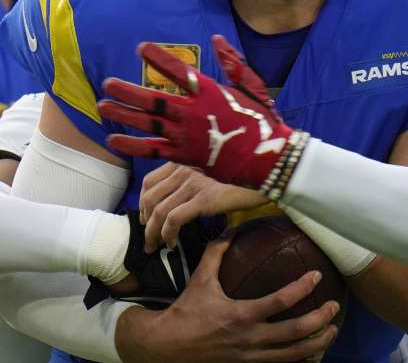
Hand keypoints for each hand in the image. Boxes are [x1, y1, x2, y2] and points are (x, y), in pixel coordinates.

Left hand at [99, 35, 302, 191]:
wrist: (267, 158)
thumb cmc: (261, 120)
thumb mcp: (250, 87)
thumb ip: (231, 63)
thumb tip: (216, 39)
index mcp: (209, 92)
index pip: (178, 70)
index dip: (158, 58)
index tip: (141, 48)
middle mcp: (193, 112)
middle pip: (154, 100)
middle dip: (128, 91)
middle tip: (108, 83)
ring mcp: (186, 135)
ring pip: (148, 124)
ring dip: (124, 114)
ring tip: (104, 105)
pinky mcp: (184, 156)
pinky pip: (152, 150)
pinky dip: (132, 145)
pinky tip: (113, 139)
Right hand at [116, 237, 339, 362]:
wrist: (167, 346)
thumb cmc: (186, 310)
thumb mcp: (200, 278)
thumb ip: (217, 252)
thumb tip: (232, 228)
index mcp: (240, 315)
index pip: (280, 302)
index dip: (302, 288)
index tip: (317, 275)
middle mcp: (249, 339)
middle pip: (295, 333)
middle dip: (319, 320)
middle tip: (334, 306)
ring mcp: (250, 357)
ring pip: (293, 355)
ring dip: (317, 343)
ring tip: (332, 330)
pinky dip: (300, 359)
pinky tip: (312, 351)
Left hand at [140, 162, 267, 252]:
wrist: (264, 178)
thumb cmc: (238, 178)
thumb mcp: (208, 174)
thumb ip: (188, 180)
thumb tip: (170, 202)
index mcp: (183, 160)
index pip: (149, 181)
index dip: (142, 203)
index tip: (146, 219)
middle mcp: (184, 168)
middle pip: (150, 198)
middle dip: (145, 223)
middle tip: (149, 240)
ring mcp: (193, 182)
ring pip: (159, 212)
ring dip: (154, 234)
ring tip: (158, 246)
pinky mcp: (204, 198)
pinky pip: (174, 219)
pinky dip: (168, 234)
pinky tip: (173, 243)